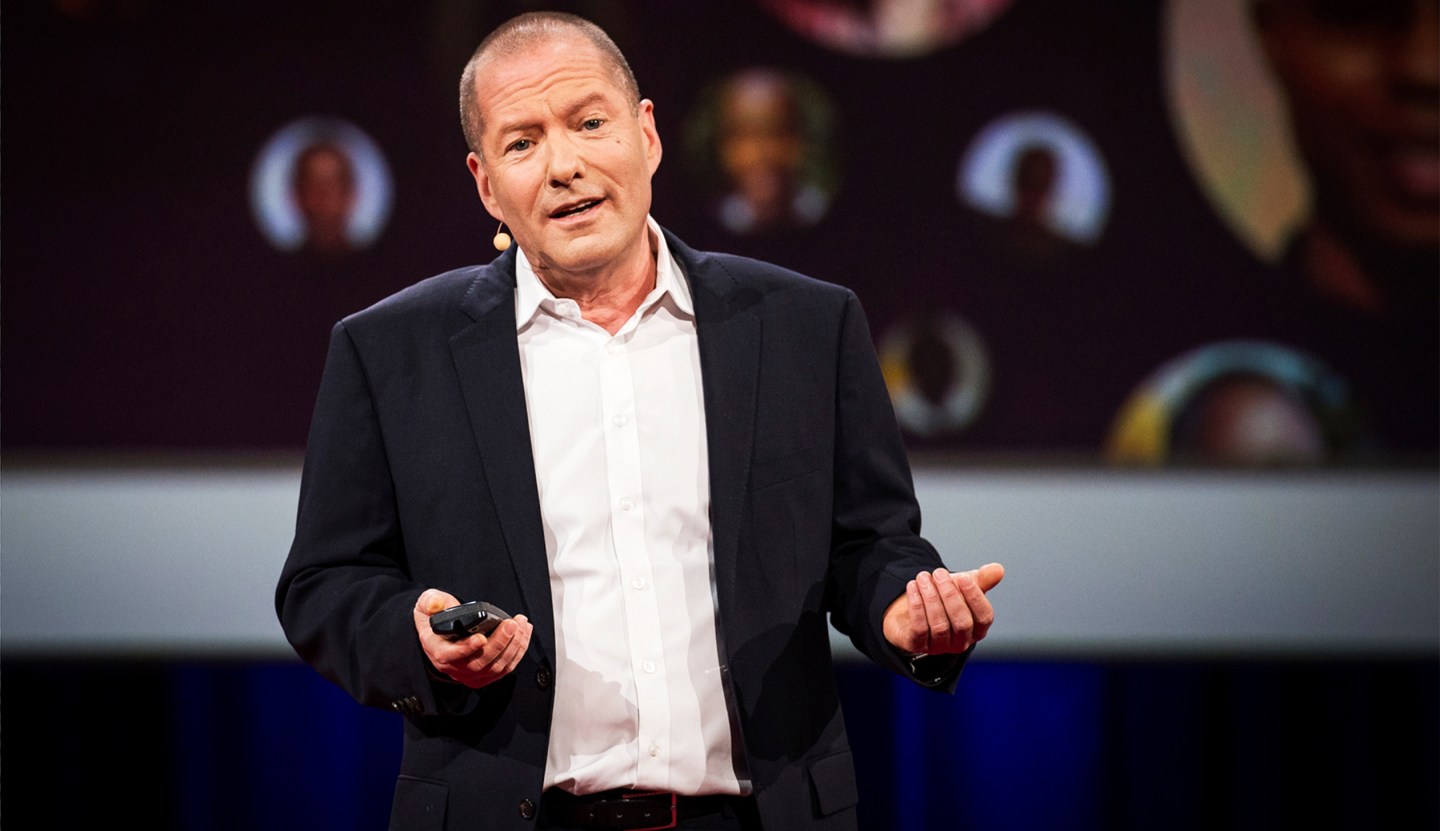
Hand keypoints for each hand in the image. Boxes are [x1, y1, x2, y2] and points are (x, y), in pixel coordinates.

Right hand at [413, 588, 532, 688]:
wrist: (441, 634)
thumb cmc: (435, 619)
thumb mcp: (426, 606)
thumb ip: (430, 601)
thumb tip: (435, 604)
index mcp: (437, 650)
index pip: (449, 656)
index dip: (465, 649)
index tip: (480, 638)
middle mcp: (454, 666)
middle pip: (479, 662)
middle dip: (499, 642)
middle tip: (511, 624)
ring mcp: (471, 673)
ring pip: (496, 667)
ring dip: (513, 646)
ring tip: (521, 624)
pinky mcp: (486, 675)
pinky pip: (505, 668)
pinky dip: (518, 651)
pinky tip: (523, 632)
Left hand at [882, 563, 1003, 655]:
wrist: (912, 607)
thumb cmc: (943, 599)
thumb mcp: (963, 586)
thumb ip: (982, 579)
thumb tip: (998, 569)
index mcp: (978, 628)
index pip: (984, 617)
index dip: (975, 597)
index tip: (964, 578)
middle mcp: (961, 641)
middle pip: (962, 622)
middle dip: (950, 595)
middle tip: (939, 573)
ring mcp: (939, 646)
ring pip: (939, 625)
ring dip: (931, 598)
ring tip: (923, 577)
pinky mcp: (918, 645)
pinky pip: (919, 629)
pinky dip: (916, 606)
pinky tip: (913, 587)